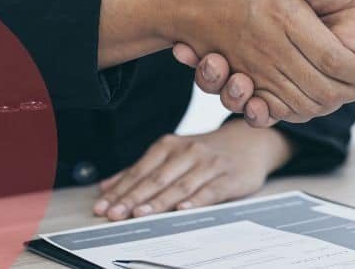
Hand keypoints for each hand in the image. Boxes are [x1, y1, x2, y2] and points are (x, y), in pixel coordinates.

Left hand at [92, 120, 291, 220]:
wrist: (250, 142)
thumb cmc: (206, 152)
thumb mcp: (173, 154)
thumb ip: (141, 171)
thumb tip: (106, 187)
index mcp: (170, 145)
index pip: (140, 170)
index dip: (120, 190)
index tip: (103, 206)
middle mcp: (188, 152)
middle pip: (156, 178)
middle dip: (133, 198)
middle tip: (115, 214)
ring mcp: (209, 164)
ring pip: (180, 185)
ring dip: (158, 201)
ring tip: (140, 213)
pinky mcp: (229, 177)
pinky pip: (210, 191)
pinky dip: (196, 200)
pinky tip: (183, 209)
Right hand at [173, 0, 354, 125]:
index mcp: (267, 17)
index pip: (220, 40)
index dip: (199, 48)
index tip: (184, 45)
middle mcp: (276, 47)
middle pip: (229, 74)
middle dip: (210, 74)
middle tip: (206, 62)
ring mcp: (294, 71)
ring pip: (248, 96)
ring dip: (230, 93)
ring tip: (226, 77)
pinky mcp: (313, 91)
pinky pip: (281, 110)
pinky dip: (261, 111)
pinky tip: (251, 99)